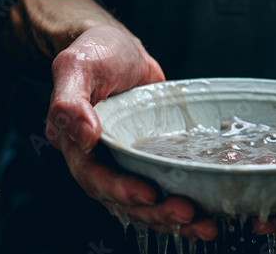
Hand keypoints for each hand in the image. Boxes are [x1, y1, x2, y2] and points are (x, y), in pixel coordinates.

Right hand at [45, 25, 216, 238]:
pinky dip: (179, 203)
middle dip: (154, 212)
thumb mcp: (78, 65)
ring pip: (144, 202)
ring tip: (205, 225)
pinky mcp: (150, 159)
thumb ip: (70, 100)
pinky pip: (162, 187)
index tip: (148, 195)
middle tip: (188, 214)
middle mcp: (100, 160)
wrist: (123, 50)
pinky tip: (205, 214)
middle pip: (122, 199)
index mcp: (76, 144)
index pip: (93, 177)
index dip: (119, 190)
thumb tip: (82, 134)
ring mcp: (127, 162)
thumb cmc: (98, 53)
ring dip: (172, 218)